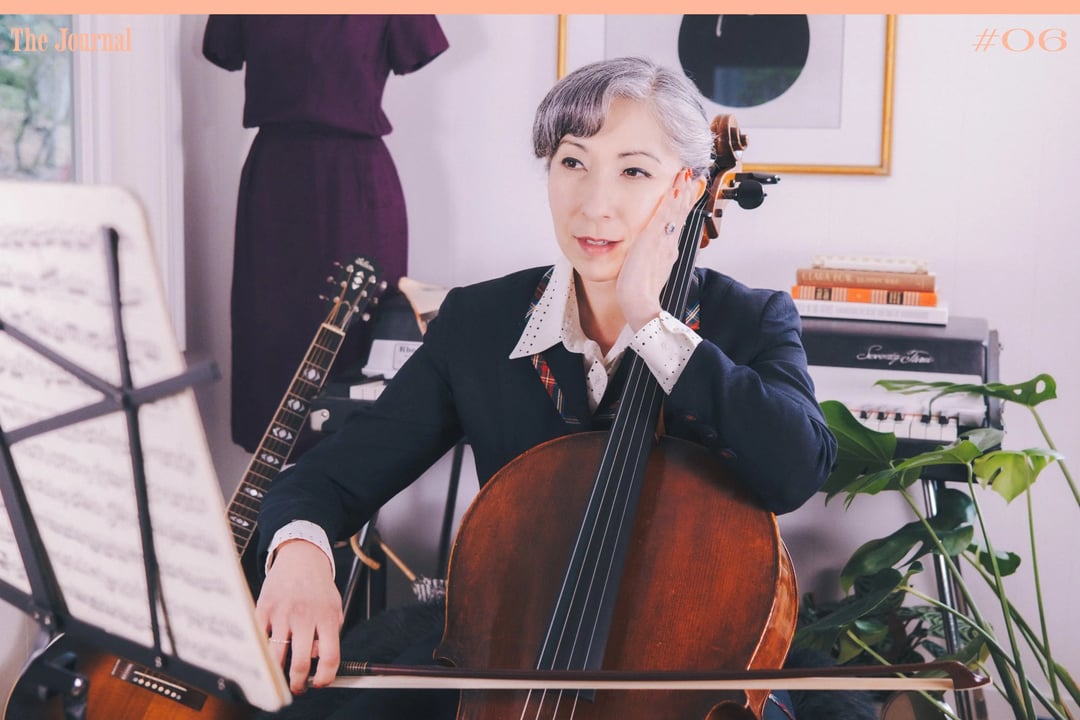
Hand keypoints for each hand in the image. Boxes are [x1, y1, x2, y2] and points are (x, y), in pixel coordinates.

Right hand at [255, 539, 343, 693]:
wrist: (301, 557)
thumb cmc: (318, 587)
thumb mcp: (335, 607)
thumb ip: (330, 633)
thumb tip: (317, 659)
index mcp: (327, 617)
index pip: (330, 657)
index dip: (325, 677)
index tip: (320, 683)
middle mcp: (305, 616)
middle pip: (301, 662)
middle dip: (298, 683)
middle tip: (297, 687)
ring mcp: (282, 613)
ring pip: (277, 656)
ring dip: (278, 673)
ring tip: (281, 676)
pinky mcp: (264, 609)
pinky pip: (260, 640)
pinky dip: (262, 653)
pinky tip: (266, 655)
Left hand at [616, 168, 702, 330]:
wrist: (640, 303)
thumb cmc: (641, 291)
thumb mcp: (651, 269)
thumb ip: (656, 257)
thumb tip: (658, 251)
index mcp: (669, 250)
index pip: (678, 222)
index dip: (684, 205)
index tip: (689, 190)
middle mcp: (669, 244)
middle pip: (681, 214)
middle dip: (686, 194)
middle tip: (692, 177)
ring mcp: (663, 243)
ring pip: (674, 213)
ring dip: (680, 193)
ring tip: (684, 176)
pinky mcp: (653, 243)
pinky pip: (663, 219)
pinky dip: (669, 205)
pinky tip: (673, 192)